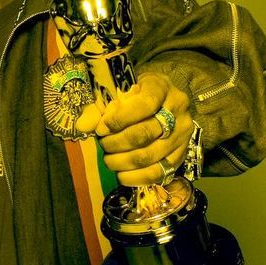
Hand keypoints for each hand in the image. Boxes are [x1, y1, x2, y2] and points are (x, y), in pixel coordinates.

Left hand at [75, 73, 192, 185]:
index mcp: (161, 87)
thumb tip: (82, 126)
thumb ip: (98, 108)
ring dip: (123, 162)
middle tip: (103, 144)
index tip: (102, 128)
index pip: (144, 104)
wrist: (160, 100)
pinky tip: (121, 174)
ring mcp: (183, 133)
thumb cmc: (134, 94)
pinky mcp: (182, 154)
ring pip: (150, 155)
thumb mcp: (116, 91)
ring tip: (109, 159)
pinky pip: (160, 172)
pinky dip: (137, 177)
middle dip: (117, 142)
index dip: (120, 119)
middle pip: (145, 133)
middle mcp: (177, 109)